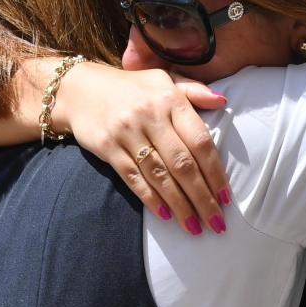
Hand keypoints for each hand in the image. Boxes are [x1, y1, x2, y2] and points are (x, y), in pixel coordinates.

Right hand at [35, 59, 230, 235]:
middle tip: (216, 223)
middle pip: (183, 164)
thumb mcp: (163, 80)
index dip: (215, 172)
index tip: (226, 197)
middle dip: (202, 197)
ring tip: (194, 227)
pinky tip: (165, 215)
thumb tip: (223, 101)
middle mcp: (150, 115)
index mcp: (170, 99)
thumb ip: (194, 91)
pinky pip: (133, 178)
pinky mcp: (107, 147)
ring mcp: (127, 132)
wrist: (79, 88)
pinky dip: (150, 199)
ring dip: (180, 205)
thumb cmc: (130, 88)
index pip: (200, 141)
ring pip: (160, 175)